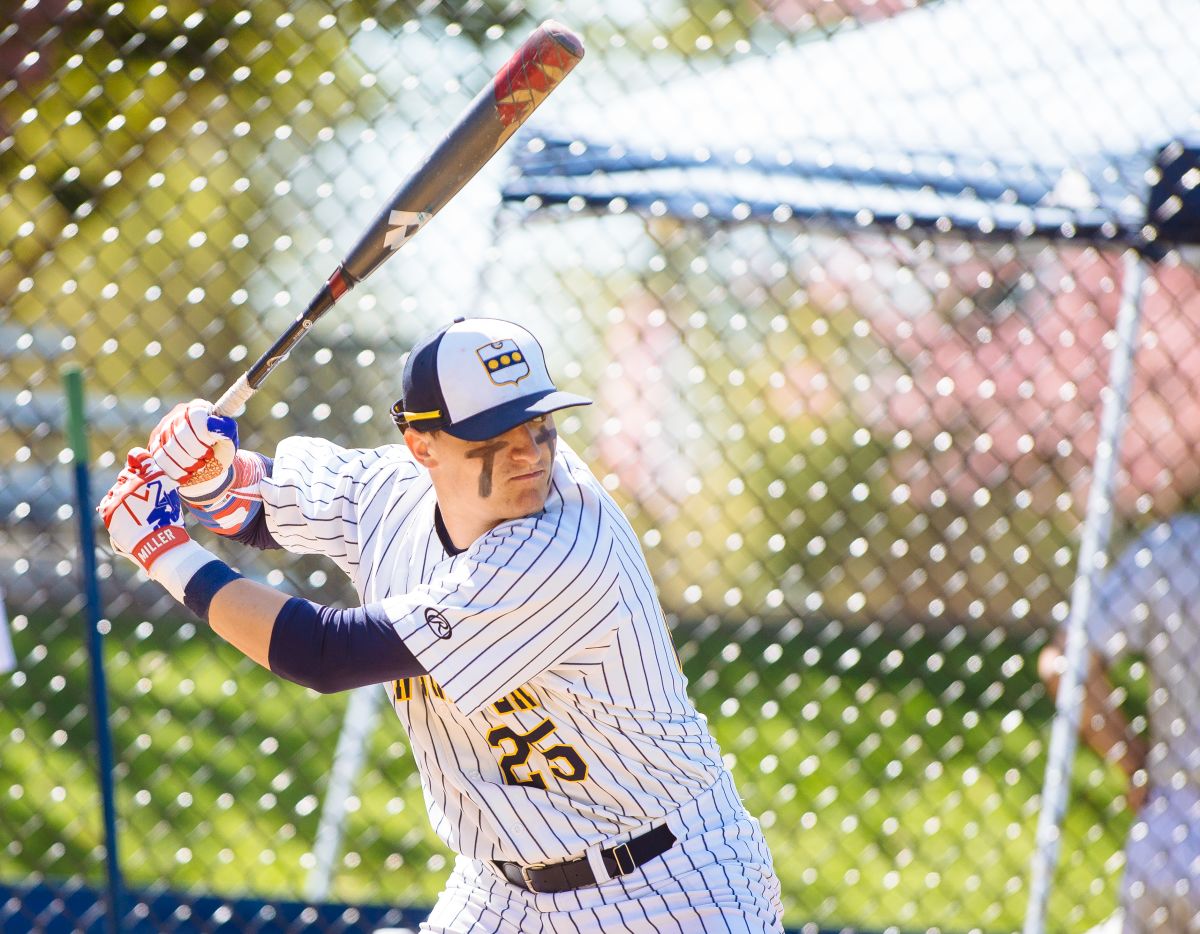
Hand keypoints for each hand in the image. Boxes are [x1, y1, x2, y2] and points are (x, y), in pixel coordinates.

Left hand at [98, 448, 190, 571]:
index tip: (136, 463)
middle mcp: (135, 481)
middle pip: (125, 474)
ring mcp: (120, 495)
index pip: (138, 456)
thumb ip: (155, 481)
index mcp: (153, 475)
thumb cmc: (168, 520)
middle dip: (129, 484)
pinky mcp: (109, 508)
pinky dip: (113, 508)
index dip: (136, 458)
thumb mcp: (169, 494)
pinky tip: (124, 517)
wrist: (159, 542)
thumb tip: (140, 473)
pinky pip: (106, 502)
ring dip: (121, 497)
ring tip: (133, 513)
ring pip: (115, 490)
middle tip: (138, 500)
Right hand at [149, 400, 238, 492]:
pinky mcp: (154, 443)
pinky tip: (185, 473)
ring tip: (196, 467)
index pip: (195, 416)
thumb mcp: (229, 441)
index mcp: (199, 408)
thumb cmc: (220, 451)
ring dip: (184, 463)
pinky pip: (158, 458)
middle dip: (193, 453)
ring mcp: (163, 427)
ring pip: (166, 447)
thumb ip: (226, 430)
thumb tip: (212, 422)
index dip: (202, 437)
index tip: (210, 450)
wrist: (207, 467)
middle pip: (178, 434)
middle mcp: (178, 413)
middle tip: (203, 462)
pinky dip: (174, 470)